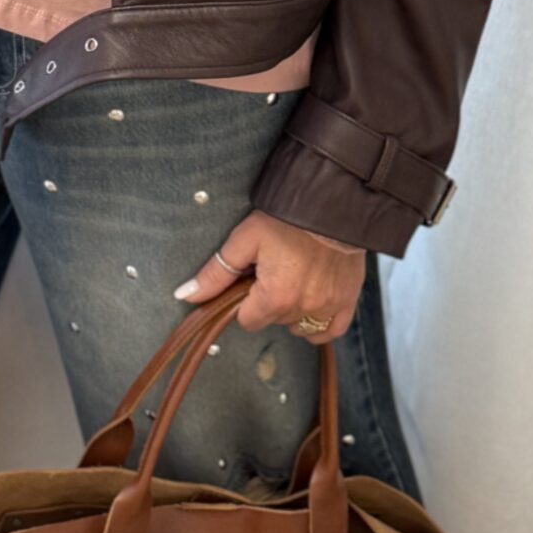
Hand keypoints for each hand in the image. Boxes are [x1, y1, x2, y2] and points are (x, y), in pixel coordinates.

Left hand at [173, 212, 366, 342]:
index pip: (247, 321)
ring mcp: (328, 307)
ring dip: (292, 311)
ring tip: (292, 281)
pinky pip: (330, 330)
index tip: (249, 281)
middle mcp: (303, 308)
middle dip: (266, 302)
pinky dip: (319, 324)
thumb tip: (185, 295)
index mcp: (275, 298)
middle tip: (271, 272)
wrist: (333, 203)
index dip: (243, 301)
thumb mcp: (244, 240)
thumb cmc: (287, 218)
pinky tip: (310, 305)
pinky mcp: (347, 300)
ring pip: (299, 327)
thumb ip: (216, 273)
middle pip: (273, 321)